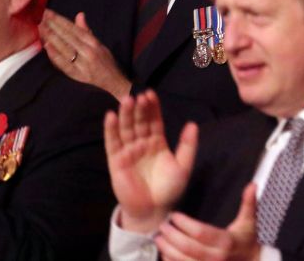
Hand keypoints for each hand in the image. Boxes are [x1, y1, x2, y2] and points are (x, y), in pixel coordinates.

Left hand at [40, 9, 130, 98]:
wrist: (113, 80)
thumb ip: (86, 30)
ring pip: (64, 48)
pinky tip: (47, 46)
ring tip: (42, 28)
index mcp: (94, 43)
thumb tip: (79, 15)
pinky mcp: (77, 74)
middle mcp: (88, 52)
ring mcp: (82, 63)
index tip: (50, 13)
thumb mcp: (99, 43)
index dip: (61, 20)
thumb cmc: (105, 60)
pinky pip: (64, 64)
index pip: (74, 29)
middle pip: (68, 37)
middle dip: (54, 26)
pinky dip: (55, 55)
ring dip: (52, 37)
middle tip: (42, 17)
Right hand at [104, 90, 198, 232]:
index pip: (154, 120)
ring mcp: (128, 151)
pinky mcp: (116, 161)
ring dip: (125, 114)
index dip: (152, 108)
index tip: (151, 94)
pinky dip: (111, 129)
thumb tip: (193, 123)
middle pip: (139, 121)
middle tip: (139, 95)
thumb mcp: (183, 166)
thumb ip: (188, 145)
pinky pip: (112, 143)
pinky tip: (111, 116)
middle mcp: (142, 143)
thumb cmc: (169, 189)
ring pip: (126, 129)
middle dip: (139, 109)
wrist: (154, 210)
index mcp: (157, 142)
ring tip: (127, 100)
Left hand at [156, 183, 259, 260]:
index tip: (175, 216)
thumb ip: (249, 203)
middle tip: (163, 225)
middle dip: (172, 236)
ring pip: (182, 260)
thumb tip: (252, 185)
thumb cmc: (247, 241)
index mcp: (226, 242)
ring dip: (168, 249)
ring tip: (159, 238)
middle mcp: (216, 257)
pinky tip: (164, 253)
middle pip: (188, 248)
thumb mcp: (249, 221)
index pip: (200, 233)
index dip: (185, 224)